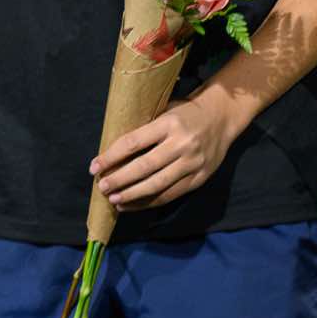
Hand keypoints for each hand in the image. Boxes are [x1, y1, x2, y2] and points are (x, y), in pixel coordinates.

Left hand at [91, 91, 238, 211]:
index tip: (94, 167)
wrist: (222, 117)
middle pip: (144, 167)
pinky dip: (149, 202)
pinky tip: (132, 204)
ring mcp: (193, 163)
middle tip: (102, 187)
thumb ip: (144, 131)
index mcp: (169, 123)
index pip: (133, 143)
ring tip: (113, 200)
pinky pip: (171, 194)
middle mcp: (182, 144)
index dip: (111, 157)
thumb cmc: (185, 114)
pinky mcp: (200, 178)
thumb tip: (111, 155)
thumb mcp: (165, 112)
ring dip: (132, 195)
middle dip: (119, 179)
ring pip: (157, 184)